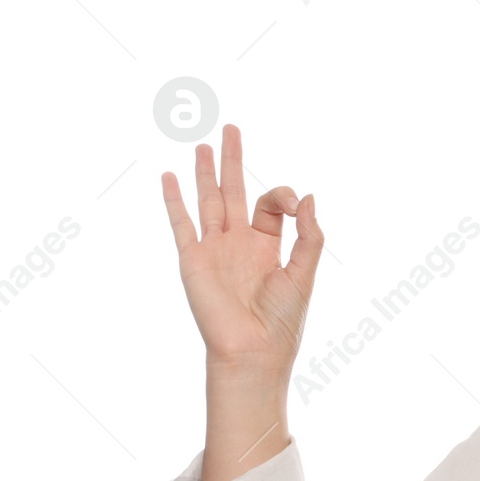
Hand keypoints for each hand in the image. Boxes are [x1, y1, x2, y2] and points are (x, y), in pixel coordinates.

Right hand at [162, 122, 322, 371]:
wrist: (252, 351)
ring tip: (202, 145)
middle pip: (235, 191)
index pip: (271, 204)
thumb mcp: (305, 273)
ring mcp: (214, 249)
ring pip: (208, 201)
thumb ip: (310, 235)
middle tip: (231, 129)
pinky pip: (181, 224)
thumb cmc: (282, 320)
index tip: (295, 204)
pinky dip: (174, 200)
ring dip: (205, 173)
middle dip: (233, 161)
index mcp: (268, 246)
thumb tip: (310, 195)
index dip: (283, 194)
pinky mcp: (193, 260)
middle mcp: (239, 243)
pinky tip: (169, 177)